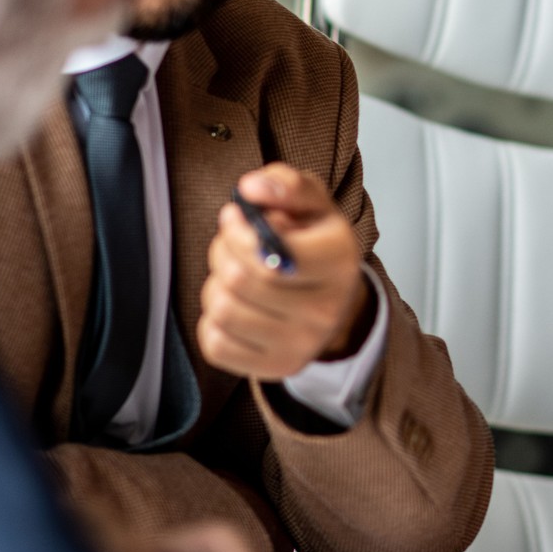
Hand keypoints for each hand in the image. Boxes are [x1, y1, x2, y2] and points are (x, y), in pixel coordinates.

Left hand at [198, 163, 373, 379]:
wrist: (336, 301)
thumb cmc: (315, 245)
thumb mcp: (312, 203)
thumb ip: (286, 183)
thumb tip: (251, 189)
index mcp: (340, 260)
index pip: (270, 255)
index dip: (238, 232)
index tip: (235, 217)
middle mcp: (326, 310)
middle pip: (240, 280)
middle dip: (222, 251)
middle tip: (230, 242)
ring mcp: (301, 344)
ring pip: (223, 311)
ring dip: (215, 284)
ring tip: (232, 273)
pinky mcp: (276, 367)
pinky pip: (216, 345)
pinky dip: (212, 321)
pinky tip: (234, 305)